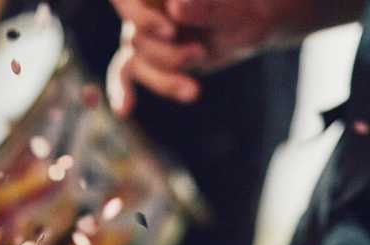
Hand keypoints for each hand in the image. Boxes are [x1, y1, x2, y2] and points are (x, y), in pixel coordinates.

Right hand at [106, 0, 280, 115]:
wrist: (248, 26)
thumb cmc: (241, 10)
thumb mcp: (231, 10)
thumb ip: (206, 6)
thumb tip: (176, 7)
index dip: (143, 17)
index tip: (171, 31)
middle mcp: (143, 4)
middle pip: (135, 36)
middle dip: (167, 55)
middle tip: (201, 53)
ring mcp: (142, 30)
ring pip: (134, 61)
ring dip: (163, 80)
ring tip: (193, 91)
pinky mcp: (145, 54)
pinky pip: (124, 72)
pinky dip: (121, 90)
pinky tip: (123, 109)